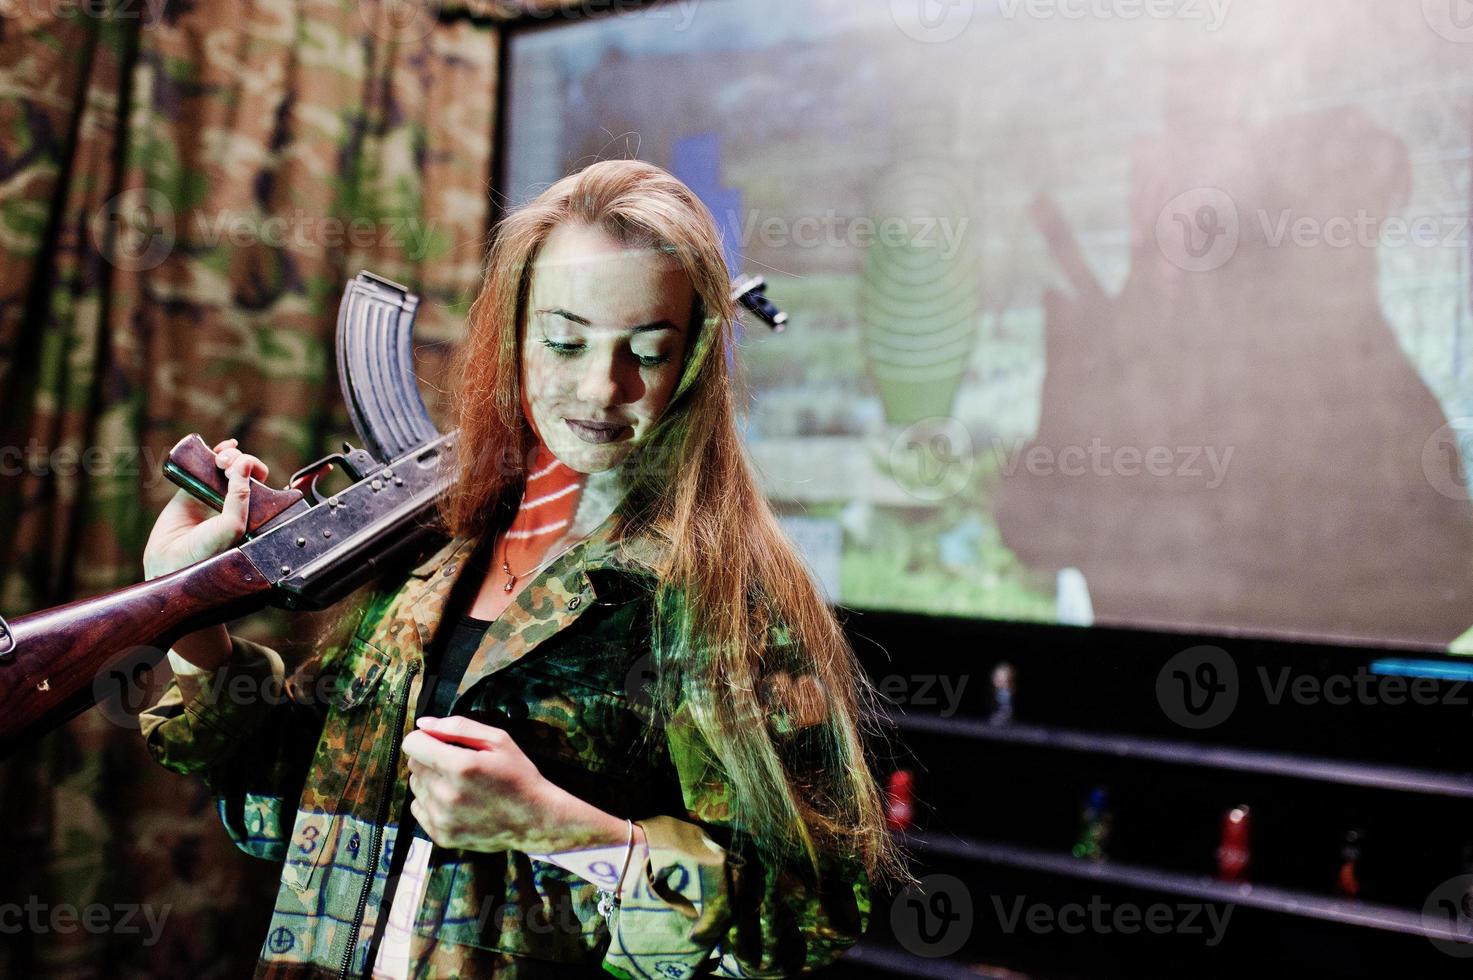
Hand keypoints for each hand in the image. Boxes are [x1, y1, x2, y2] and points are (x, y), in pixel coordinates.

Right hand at [142, 439, 267, 579]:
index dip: (255, 471)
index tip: (241, 473)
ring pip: (230, 464)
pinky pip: (207, 463)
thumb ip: (240, 497)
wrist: (168, 561)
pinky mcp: (193, 488)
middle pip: (247, 471)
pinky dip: (218, 451)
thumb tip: (244, 463)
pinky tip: (223, 447)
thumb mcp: (232, 526)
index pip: (262, 485)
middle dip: (242, 461)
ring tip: (221, 461)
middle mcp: (234, 503)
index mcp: (251, 514)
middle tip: (227, 466)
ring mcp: (213, 494)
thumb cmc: (205, 552)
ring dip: (231, 455)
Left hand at [404, 716, 627, 854]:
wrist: (534, 819)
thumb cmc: (518, 776)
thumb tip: (424, 724)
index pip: (413, 744)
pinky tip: (454, 801)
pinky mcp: (441, 835)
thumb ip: (458, 727)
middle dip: (430, 758)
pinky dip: (431, 802)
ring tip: (458, 784)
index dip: (426, 738)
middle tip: (457, 764)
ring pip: (414, 786)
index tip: (439, 742)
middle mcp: (447, 794)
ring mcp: (442, 818)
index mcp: (460, 766)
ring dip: (431, 780)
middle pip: (413, 764)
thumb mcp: (498, 740)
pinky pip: (418, 809)